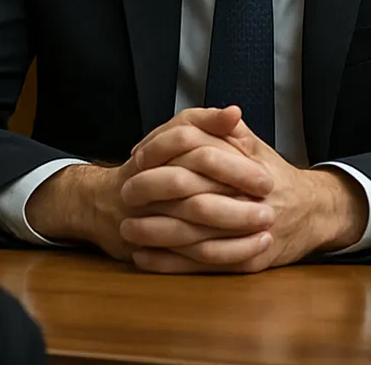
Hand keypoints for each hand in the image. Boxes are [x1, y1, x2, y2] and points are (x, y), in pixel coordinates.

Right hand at [25, 106, 260, 260]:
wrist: (101, 206)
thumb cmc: (150, 168)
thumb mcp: (175, 139)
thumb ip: (205, 123)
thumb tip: (234, 112)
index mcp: (153, 153)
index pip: (188, 142)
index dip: (230, 159)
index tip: (263, 166)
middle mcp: (143, 183)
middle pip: (191, 183)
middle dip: (233, 191)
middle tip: (269, 195)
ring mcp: (141, 218)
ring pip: (188, 224)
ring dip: (232, 226)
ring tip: (266, 226)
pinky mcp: (145, 249)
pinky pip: (185, 258)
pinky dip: (220, 254)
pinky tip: (249, 250)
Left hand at [123, 112, 368, 272]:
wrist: (313, 212)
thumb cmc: (272, 174)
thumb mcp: (253, 144)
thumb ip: (222, 129)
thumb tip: (183, 125)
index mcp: (253, 166)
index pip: (202, 156)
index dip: (166, 156)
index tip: (137, 158)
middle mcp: (254, 200)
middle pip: (196, 199)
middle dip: (156, 198)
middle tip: (125, 194)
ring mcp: (252, 234)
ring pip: (197, 238)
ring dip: (157, 234)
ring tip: (126, 229)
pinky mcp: (249, 262)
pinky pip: (203, 266)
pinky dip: (170, 264)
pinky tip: (144, 258)